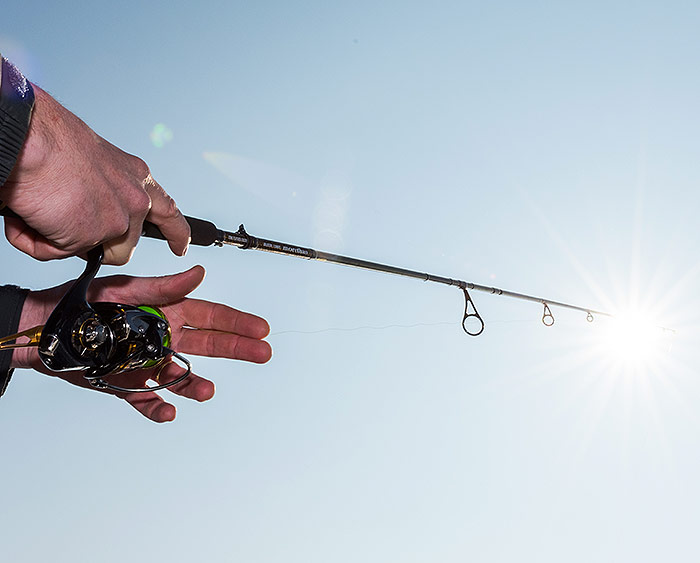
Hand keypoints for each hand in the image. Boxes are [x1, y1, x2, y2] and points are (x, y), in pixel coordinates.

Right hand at [1, 85, 189, 264]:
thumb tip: (81, 216)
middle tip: (66, 227)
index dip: (176, 232)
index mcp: (134, 175)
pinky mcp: (97, 235)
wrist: (30, 135)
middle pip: (127, 244)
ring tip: (43, 210)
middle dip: (99, 244)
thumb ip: (100, 193)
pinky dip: (38, 240)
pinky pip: (58, 253)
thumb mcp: (90, 165)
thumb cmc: (49, 140)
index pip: (167, 209)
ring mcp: (120, 219)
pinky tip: (31, 214)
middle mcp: (135, 197)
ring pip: (97, 253)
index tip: (180, 247)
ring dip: (66, 241)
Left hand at [12, 266, 271, 421]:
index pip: (210, 316)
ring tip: (206, 390)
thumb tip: (198, 273)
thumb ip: (164, 287)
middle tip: (263, 353)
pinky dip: (158, 409)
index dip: (236, 322)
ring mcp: (147, 362)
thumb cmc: (83, 304)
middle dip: (237, 348)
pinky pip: (149, 401)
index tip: (260, 328)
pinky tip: (168, 412)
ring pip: (182, 376)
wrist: (44, 332)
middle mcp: (162, 337)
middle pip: (208, 344)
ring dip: (196, 384)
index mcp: (166, 311)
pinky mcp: (127, 384)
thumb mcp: (126, 290)